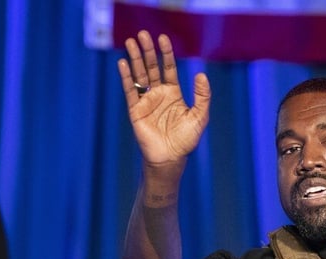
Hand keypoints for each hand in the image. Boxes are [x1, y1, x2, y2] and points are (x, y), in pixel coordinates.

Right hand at [117, 31, 210, 166]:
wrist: (170, 158)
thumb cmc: (186, 140)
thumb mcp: (200, 116)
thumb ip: (203, 96)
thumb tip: (201, 74)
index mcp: (173, 93)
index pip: (168, 68)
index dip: (166, 53)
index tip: (163, 38)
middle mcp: (158, 94)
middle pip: (151, 67)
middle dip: (147, 51)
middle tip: (143, 34)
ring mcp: (146, 101)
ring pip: (139, 75)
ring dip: (135, 58)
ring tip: (130, 41)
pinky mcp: (135, 110)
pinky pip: (130, 90)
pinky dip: (126, 77)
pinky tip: (123, 63)